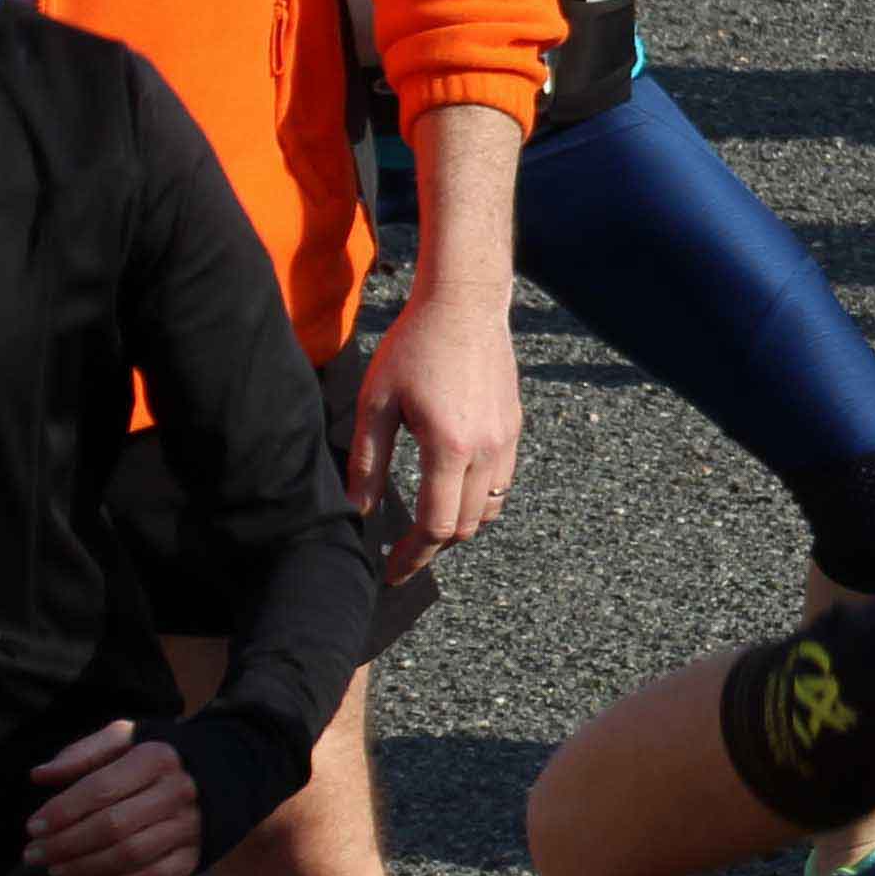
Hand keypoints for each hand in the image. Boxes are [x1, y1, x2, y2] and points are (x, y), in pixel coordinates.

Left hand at [23, 719, 207, 875]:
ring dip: (84, 868)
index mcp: (156, 757)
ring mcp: (190, 826)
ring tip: (55, 870)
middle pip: (112, 827)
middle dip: (65, 845)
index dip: (62, 811)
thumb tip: (39, 775)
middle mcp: (177, 792)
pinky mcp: (197, 854)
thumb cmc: (162, 755)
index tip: (33, 827)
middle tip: (34, 854)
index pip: (100, 789)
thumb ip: (83, 752)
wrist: (230, 770)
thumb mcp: (128, 737)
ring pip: (130, 855)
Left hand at [353, 278, 518, 579]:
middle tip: (402, 551)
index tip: (391, 571)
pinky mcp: (514, 427)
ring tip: (427, 523)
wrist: (464, 304)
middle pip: (466, 526)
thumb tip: (359, 510)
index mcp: (449, 448)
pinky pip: (502, 483)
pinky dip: (479, 499)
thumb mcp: (376, 403)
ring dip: (459, 525)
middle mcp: (486, 451)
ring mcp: (507, 440)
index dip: (412, 556)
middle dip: (433, 546)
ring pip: (490, 509)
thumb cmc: (414, 346)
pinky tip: (451, 488)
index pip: (435, 525)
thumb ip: (368, 461)